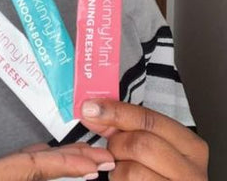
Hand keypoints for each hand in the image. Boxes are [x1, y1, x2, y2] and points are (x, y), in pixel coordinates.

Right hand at [0, 124, 114, 179]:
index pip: (25, 170)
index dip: (62, 164)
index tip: (94, 160)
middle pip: (34, 177)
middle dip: (72, 167)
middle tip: (107, 159)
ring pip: (26, 180)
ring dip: (57, 170)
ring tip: (85, 160)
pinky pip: (10, 179)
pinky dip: (30, 169)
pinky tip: (35, 160)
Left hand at [79, 99, 207, 179]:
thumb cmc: (157, 172)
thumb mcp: (151, 146)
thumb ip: (126, 128)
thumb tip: (93, 110)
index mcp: (191, 146)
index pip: (150, 120)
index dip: (116, 111)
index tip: (90, 108)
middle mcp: (191, 170)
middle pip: (140, 144)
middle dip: (117, 144)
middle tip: (113, 149)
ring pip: (131, 170)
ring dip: (117, 168)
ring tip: (124, 169)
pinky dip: (119, 180)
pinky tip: (127, 180)